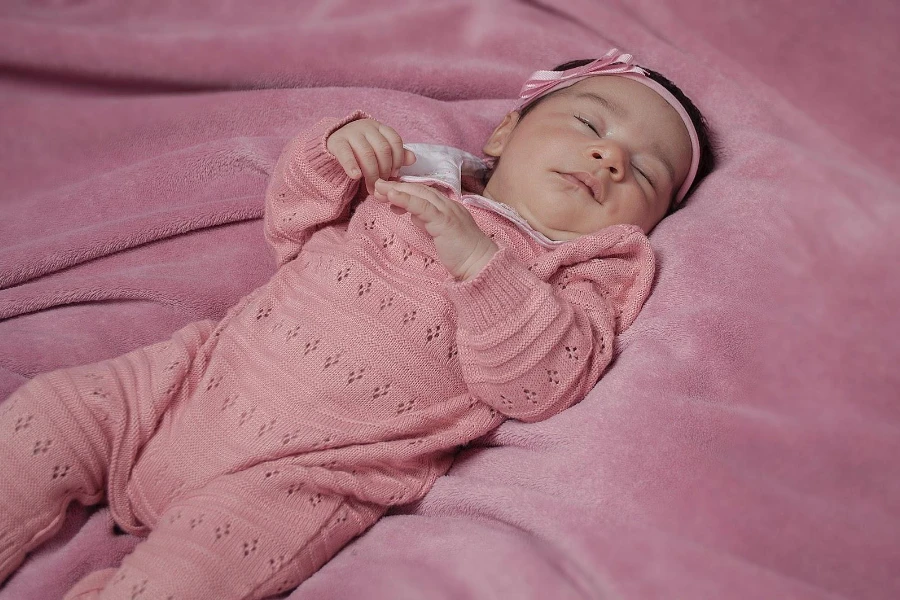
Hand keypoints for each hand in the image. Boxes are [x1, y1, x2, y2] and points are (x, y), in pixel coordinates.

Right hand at [326, 119, 416, 192]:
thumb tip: (413, 159)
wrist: (333, 141)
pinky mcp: (337, 142)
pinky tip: (356, 176)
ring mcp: (351, 133)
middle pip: (382, 149)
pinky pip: (346, 154)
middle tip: (383, 185)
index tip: (395, 174)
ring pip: (367, 153)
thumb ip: (396, 154)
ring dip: (372, 174)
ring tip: (371, 188)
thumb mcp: (378, 149)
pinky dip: (352, 166)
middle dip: (385, 170)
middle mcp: (366, 127)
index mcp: (379, 128)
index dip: (398, 159)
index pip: (395, 140)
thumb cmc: (360, 148)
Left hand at [373, 179, 497, 280]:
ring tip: (379, 187)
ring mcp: (447, 211)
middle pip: (419, 189)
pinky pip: (422, 206)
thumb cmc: (461, 254)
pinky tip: (392, 195)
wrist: (479, 264)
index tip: (386, 192)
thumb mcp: (439, 233)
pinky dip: (406, 199)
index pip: (423, 192)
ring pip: (419, 194)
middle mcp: (448, 204)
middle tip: (377, 185)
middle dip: (396, 186)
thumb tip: (414, 215)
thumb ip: (427, 221)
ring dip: (397, 189)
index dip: (404, 189)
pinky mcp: (444, 221)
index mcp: (447, 207)